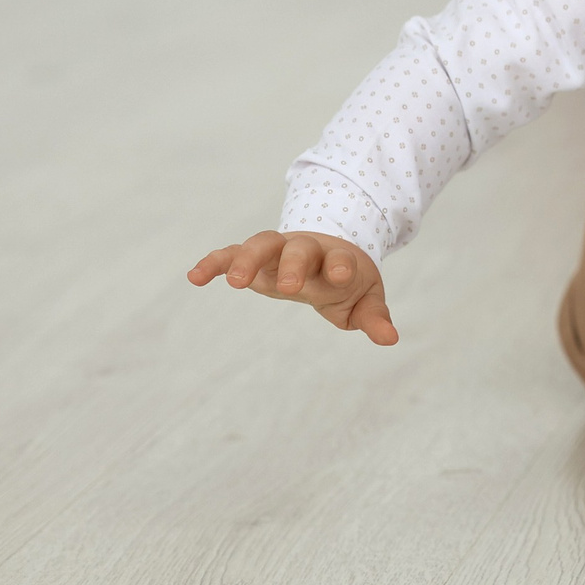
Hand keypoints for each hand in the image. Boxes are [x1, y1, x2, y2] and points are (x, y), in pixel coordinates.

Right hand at [186, 229, 397, 344]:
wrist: (327, 250)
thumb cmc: (347, 278)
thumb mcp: (364, 297)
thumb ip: (373, 316)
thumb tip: (390, 339)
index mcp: (336, 259)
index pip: (339, 259)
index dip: (340, 266)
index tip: (342, 275)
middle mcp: (306, 250)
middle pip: (298, 248)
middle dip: (294, 263)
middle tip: (288, 286)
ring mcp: (278, 251)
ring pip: (260, 245)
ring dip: (247, 259)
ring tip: (233, 281)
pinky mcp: (254, 259)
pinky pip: (229, 254)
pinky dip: (213, 262)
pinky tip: (194, 277)